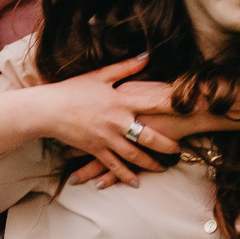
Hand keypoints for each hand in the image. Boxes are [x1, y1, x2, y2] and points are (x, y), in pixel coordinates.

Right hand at [39, 56, 176, 184]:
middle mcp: (117, 122)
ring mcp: (106, 138)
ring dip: (150, 163)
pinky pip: (114, 165)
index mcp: (121, 101)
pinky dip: (125, 175)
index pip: (154, 103)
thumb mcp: (99, 75)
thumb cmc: (72, 90)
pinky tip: (136, 182)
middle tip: (180, 150)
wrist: (47, 109)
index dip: (174, 106)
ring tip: (163, 168)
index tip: (192, 108)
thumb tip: (147, 55)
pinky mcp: (95, 150)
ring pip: (134, 155)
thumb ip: (125, 67)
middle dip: (166, 145)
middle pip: (149, 137)